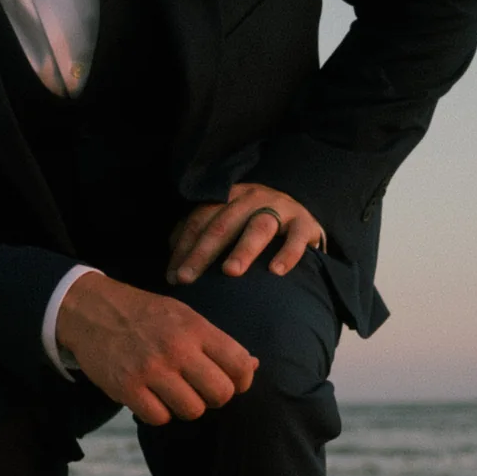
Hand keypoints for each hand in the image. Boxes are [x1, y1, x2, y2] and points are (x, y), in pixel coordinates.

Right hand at [56, 270, 257, 426]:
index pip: (240, 365)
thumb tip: (252, 366)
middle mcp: (177, 349)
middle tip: (200, 391)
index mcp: (196, 328)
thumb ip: (216, 342)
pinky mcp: (127, 387)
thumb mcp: (184, 316)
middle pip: (220, 394)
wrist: (92, 310)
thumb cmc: (144, 315)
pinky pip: (158, 418)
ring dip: (185, 407)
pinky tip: (151, 398)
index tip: (230, 382)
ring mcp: (151, 369)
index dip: (242, 381)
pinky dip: (158, 413)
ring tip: (174, 394)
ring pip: (191, 410)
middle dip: (214, 398)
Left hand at [166, 183, 324, 284]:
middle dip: (203, 252)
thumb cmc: (254, 223)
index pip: (200, 220)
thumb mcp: (228, 221)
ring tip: (230, 272)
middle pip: (223, 223)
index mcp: (227, 198)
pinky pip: (296, 237)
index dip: (184, 247)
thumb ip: (201, 235)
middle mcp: (252, 198)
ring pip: (259, 227)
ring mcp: (280, 208)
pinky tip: (275, 272)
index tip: (172, 276)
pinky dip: (287, 254)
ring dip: (243, 249)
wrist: (301, 212)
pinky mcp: (305, 223)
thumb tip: (173, 262)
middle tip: (187, 277)